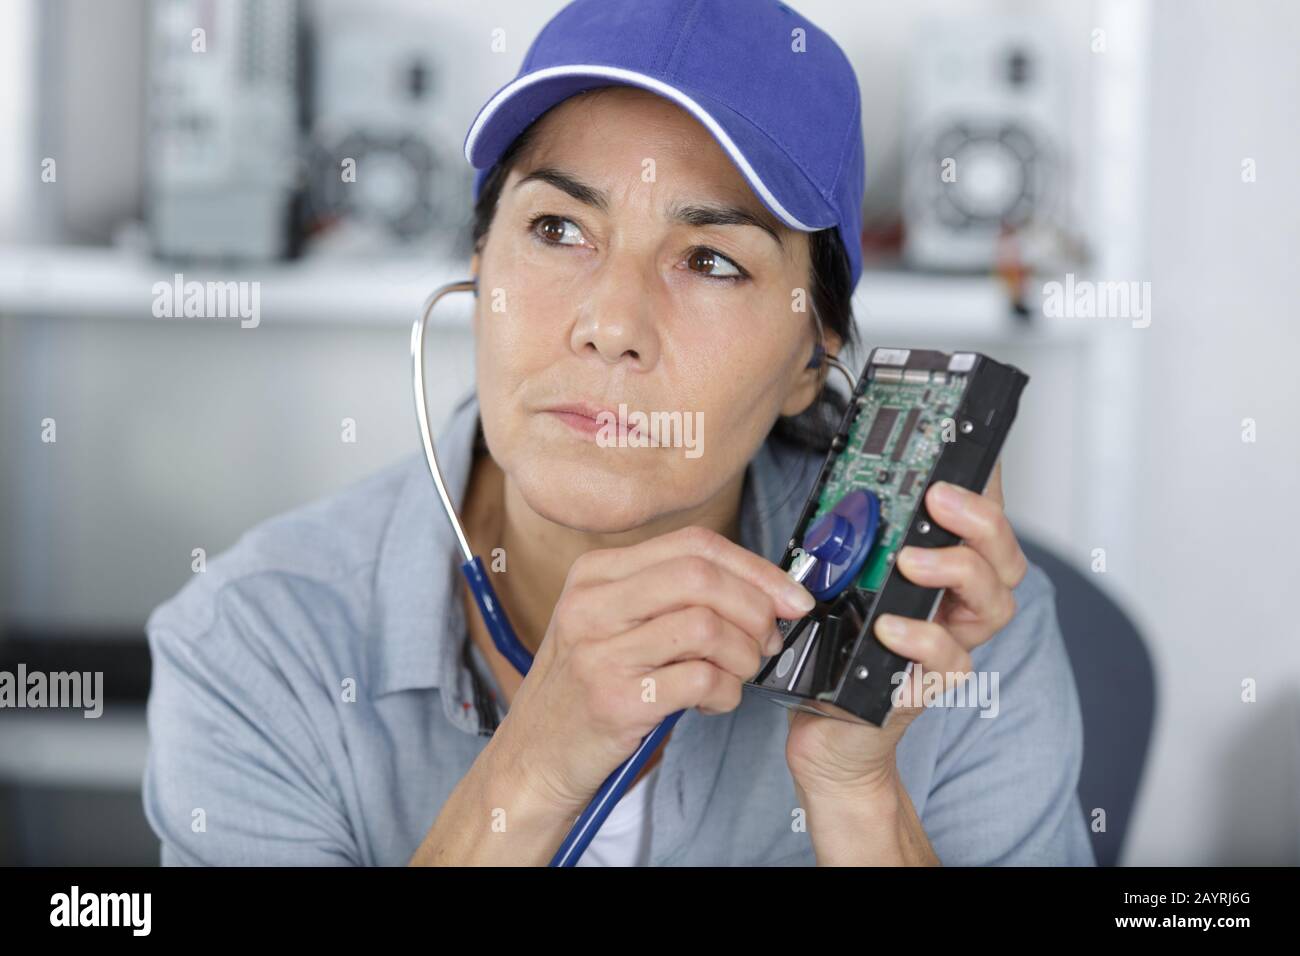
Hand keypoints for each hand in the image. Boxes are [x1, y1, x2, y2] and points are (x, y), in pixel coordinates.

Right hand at [496, 525, 814, 815]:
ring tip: (737, 675)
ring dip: (744, 655)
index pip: (694, 544)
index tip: (790, 598)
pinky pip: (700, 680)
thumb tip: (760, 588)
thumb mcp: (609, 622)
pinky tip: (713, 702)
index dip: (755, 567)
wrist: (534, 757)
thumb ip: (668, 595)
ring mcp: (600, 651)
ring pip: (706, 626)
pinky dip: (726, 692)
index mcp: (596, 572)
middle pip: (702, 576)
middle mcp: (592, 603)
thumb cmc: (586, 687)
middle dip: (756, 608)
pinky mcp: (615, 699)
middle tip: (768, 642)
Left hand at [784, 460, 1027, 798]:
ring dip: (956, 571)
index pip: (979, 525)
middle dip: (980, 521)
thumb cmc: (836, 652)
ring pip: (992, 604)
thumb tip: (844, 492)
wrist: (828, 733)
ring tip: (911, 561)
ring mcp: (949, 647)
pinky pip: (949, 662)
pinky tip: (891, 627)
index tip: (966, 451)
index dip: (985, 487)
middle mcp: (955, 610)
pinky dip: (924, 639)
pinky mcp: (930, 688)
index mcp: (941, 577)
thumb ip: (851, 543)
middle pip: (1003, 558)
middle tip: (939, 499)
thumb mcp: (838, 582)